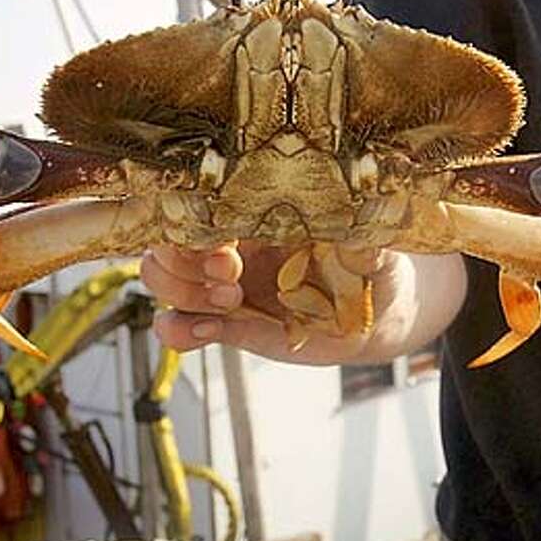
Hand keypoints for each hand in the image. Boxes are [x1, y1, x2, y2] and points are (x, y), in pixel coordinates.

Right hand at [142, 241, 465, 365]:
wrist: (374, 317)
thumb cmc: (375, 270)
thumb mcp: (378, 256)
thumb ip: (369, 249)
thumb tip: (365, 242)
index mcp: (260, 213)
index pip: (201, 204)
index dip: (198, 226)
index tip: (231, 250)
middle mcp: (234, 244)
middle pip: (168, 240)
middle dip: (184, 261)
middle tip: (232, 281)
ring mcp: (224, 285)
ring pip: (162, 279)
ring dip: (181, 294)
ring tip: (230, 306)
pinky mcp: (229, 323)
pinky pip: (183, 325)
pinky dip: (177, 332)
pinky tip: (201, 336)